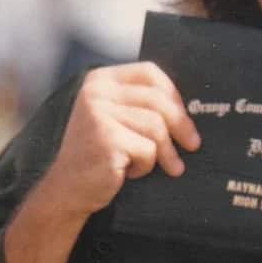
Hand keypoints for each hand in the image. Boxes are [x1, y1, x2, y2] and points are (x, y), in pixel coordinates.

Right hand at [37, 62, 200, 219]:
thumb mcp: (116, 117)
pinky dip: (146, 166)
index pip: (148, 72)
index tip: (185, 113)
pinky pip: (148, 150)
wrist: (68, 190)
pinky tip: (129, 172)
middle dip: (181, 124)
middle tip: (193, 144)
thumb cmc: (100, 153)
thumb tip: (189, 106)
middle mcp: (96, 92)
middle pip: (158, 100)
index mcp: (100, 79)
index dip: (172, 92)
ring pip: (156, 126)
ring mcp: (99, 114)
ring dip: (165, 152)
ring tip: (164, 166)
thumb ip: (141, 103)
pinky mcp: (106, 139)